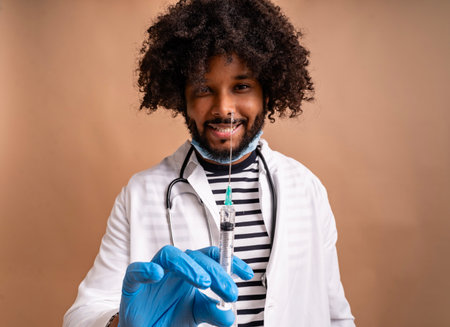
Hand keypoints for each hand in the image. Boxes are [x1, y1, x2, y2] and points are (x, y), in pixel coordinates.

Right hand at [118, 245, 253, 326]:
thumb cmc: (168, 317)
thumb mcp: (196, 315)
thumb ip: (212, 311)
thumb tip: (229, 314)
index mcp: (190, 271)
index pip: (211, 257)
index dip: (230, 261)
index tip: (247, 274)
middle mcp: (174, 268)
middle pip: (195, 256)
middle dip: (216, 271)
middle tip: (229, 291)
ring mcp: (153, 274)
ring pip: (169, 255)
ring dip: (187, 265)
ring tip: (204, 282)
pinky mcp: (133, 284)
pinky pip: (135, 270)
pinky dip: (146, 269)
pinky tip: (157, 273)